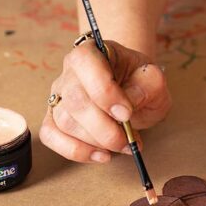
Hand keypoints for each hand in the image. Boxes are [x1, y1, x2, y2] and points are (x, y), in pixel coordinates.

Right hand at [40, 39, 171, 162]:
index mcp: (92, 51)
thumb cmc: (140, 82)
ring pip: (65, 121)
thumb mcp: (154, 79)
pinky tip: (100, 155)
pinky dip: (75, 151)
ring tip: (123, 145)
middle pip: (75, 99)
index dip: (105, 92)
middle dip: (104, 127)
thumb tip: (127, 106)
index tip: (127, 114)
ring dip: (96, 141)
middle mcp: (69, 71)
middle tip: (128, 140)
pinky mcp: (53, 117)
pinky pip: (51, 136)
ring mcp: (58, 95)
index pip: (86, 63)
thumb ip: (148, 85)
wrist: (132, 90)